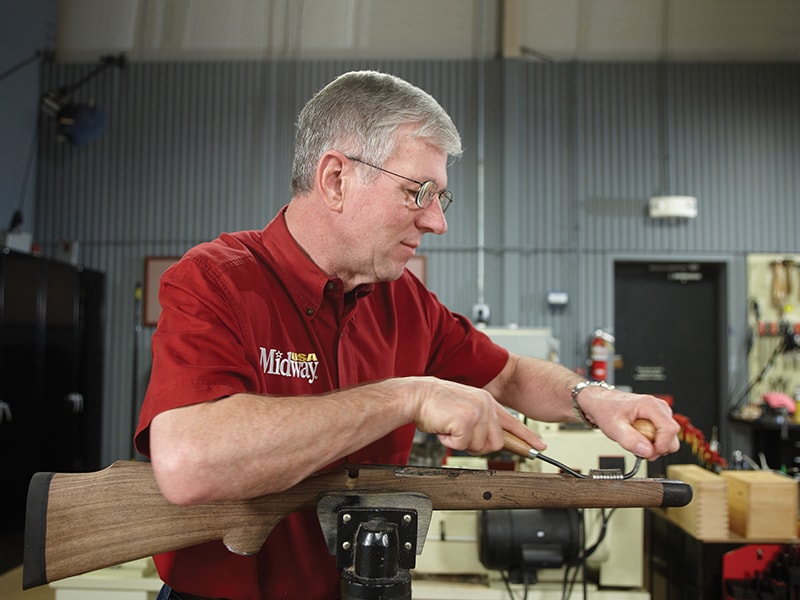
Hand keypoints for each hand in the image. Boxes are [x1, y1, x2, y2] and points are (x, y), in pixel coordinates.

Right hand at [408, 377, 543, 455]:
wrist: (415, 396)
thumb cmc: (434, 404)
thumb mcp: (464, 408)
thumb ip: (480, 421)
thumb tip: (490, 440)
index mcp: (486, 401)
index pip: (513, 422)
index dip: (527, 437)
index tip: (540, 446)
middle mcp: (485, 405)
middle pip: (496, 443)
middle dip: (477, 445)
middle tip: (460, 436)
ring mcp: (477, 412)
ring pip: (480, 446)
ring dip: (461, 443)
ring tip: (449, 428)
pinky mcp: (466, 421)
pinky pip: (462, 446)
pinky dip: (449, 442)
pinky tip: (443, 429)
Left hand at [577, 387, 680, 459]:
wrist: (601, 404)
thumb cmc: (607, 410)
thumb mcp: (614, 427)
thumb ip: (630, 440)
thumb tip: (647, 452)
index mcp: (650, 405)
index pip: (670, 429)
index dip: (662, 445)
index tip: (649, 452)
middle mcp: (659, 407)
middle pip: (673, 436)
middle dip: (658, 448)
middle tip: (638, 447)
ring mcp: (660, 413)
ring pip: (669, 438)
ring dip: (654, 445)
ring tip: (635, 439)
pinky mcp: (658, 420)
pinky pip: (663, 437)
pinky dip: (652, 442)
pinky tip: (638, 437)